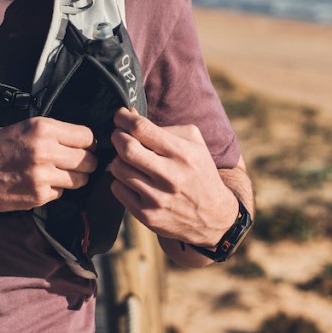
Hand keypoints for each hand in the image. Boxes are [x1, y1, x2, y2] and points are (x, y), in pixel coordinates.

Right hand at [0, 117, 96, 211]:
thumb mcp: (21, 127)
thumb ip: (50, 134)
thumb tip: (80, 142)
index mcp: (43, 128)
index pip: (87, 137)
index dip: (87, 143)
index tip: (82, 147)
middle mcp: (45, 150)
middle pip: (89, 160)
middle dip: (85, 163)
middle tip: (73, 164)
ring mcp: (42, 176)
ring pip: (80, 180)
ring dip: (72, 179)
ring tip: (55, 175)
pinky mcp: (37, 196)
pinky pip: (61, 194)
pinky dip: (54, 191)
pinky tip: (37, 185)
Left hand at [109, 108, 237, 245]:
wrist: (214, 217)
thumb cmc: (199, 172)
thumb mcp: (194, 144)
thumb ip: (164, 127)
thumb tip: (130, 115)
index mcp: (182, 154)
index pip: (142, 129)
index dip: (124, 119)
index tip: (120, 116)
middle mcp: (169, 176)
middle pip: (125, 148)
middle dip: (117, 136)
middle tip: (120, 135)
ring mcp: (156, 198)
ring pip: (118, 168)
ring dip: (118, 159)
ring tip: (130, 159)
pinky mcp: (146, 215)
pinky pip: (117, 188)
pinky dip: (121, 180)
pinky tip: (134, 179)